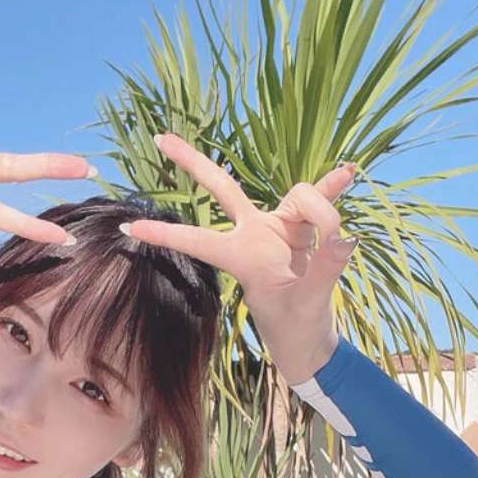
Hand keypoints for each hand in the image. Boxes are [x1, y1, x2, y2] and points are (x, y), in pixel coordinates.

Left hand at [119, 133, 358, 377]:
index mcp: (242, 259)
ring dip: (320, 208)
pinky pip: (320, 201)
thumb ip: (324, 269)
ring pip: (297, 196)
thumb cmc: (297, 327)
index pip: (199, 241)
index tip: (130, 227)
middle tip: (160, 138)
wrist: (310, 339)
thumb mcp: (308, 303)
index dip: (167, 234)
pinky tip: (348, 173)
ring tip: (336, 239)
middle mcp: (254, 235)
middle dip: (193, 164)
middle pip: (222, 189)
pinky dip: (332, 188)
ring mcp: (278, 228)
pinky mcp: (303, 228)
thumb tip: (343, 238)